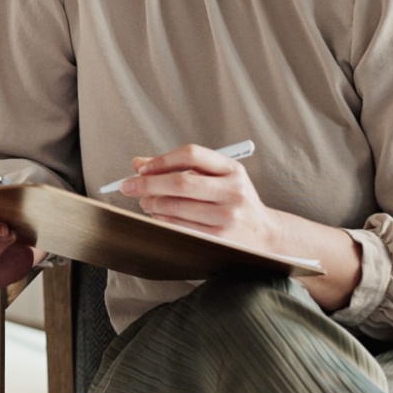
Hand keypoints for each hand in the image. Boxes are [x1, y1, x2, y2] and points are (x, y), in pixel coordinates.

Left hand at [118, 143, 279, 252]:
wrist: (264, 234)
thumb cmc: (232, 201)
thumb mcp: (216, 177)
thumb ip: (179, 167)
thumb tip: (139, 164)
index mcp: (232, 169)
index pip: (192, 154)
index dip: (162, 159)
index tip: (142, 168)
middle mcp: (233, 191)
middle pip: (181, 182)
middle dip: (148, 184)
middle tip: (128, 186)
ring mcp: (227, 216)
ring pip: (177, 207)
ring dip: (152, 203)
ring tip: (144, 201)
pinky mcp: (219, 238)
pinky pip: (180, 227)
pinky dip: (161, 220)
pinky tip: (157, 216)